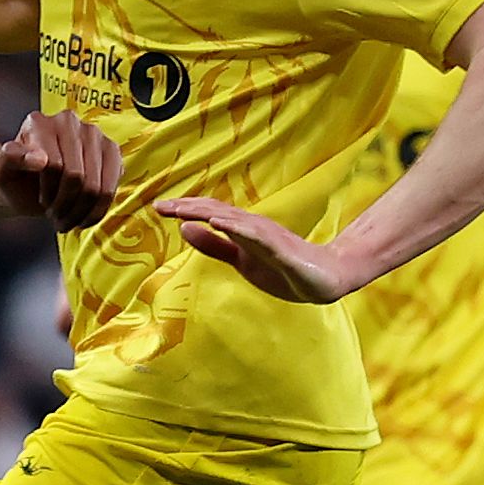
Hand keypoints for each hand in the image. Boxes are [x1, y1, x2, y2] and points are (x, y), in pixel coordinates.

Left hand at [0, 110, 119, 230]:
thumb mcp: (1, 174)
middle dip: (65, 204)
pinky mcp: (111, 150)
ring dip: (80, 211)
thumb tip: (39, 159)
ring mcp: (93, 134)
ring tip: (67, 218)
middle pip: (76, 176)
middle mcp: (67, 121)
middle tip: (55, 215)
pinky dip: (97, 210)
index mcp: (38, 123)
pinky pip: (111, 186)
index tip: (42, 201)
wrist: (29, 185)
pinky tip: (83, 216)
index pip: (54, 165)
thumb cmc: (14, 178)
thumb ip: (10, 160)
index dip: (49, 191)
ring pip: (95, 184)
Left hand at [156, 196, 357, 302]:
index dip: (185, 209)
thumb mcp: (239, 258)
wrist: (324, 279)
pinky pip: (261, 238)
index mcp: (241, 230)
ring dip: (210, 213)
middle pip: (218, 211)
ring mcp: (270, 237)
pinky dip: (241, 229)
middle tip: (162, 205)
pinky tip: (224, 224)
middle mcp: (253, 227)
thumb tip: (184, 229)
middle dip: (190, 207)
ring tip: (186, 210)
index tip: (159, 207)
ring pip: (236, 221)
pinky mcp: (284, 251)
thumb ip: (213, 245)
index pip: (209, 213)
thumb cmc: (281, 267)